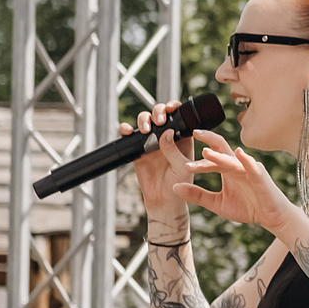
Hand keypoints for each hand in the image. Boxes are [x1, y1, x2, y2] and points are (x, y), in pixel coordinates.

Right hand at [121, 102, 192, 224]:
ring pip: (145, 121)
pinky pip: (129, 136)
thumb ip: (174, 150)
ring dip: (143, 119)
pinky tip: (127, 131)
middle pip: (160, 114)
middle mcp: (167, 136)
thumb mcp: (182, 166)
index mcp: (183, 137)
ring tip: (145, 129)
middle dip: (158, 111)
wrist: (164, 200)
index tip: (171, 108)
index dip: (174, 107)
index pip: (179, 116)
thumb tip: (166, 132)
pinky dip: (126, 130)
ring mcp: (151, 142)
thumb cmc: (179, 184)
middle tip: (159, 121)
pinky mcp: (137, 149)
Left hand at [172, 131, 301, 236]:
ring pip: (232, 159)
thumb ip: (198, 195)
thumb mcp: (217, 203)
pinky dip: (246, 160)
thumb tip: (174, 186)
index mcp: (227, 170)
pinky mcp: (261, 177)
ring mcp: (249, 169)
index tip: (182, 158)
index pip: (210, 159)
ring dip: (219, 156)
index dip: (197, 160)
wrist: (271, 217)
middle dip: (208, 139)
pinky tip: (239, 154)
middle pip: (222, 148)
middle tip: (194, 131)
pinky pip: (252, 166)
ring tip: (205, 152)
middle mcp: (237, 165)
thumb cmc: (248, 207)